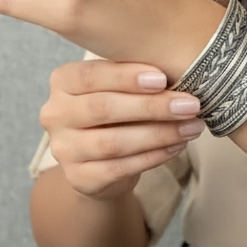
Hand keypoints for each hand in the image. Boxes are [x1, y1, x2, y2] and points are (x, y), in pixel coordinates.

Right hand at [42, 59, 202, 200]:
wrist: (101, 160)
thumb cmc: (117, 109)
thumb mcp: (119, 85)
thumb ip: (136, 74)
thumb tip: (177, 68)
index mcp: (62, 81)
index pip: (90, 75)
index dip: (126, 77)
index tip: (162, 78)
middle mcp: (55, 114)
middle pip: (103, 108)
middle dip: (151, 106)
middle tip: (190, 104)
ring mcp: (64, 149)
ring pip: (113, 142)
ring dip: (159, 134)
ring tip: (191, 126)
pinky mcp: (79, 178)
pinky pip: (120, 168)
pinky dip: (154, 156)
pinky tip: (177, 146)